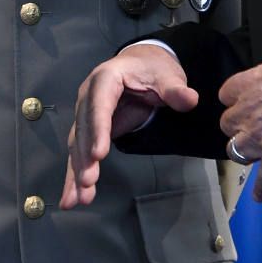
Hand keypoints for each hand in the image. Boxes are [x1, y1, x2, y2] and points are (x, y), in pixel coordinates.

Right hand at [60, 44, 198, 208]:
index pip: (99, 105)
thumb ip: (175, 89)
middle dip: (84, 158)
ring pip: (77, 145)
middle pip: (84, 129)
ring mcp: (86, 114)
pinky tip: (72, 198)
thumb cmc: (152, 69)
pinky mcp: (89, 130)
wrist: (141, 64)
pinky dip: (75, 176)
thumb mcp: (166, 75)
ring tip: (79, 198)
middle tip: (88, 183)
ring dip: (77, 172)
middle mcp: (89, 96)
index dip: (98, 130)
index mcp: (106, 78)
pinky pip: (80, 153)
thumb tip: (189, 99)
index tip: (99, 155)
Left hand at [219, 37, 261, 201]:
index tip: (245, 101)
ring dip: (245, 150)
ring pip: (236, 150)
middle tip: (253, 125)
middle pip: (227, 124)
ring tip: (256, 152)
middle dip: (239, 125)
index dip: (236, 99)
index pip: (226, 95)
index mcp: (247, 84)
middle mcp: (247, 112)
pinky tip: (260, 195)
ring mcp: (259, 138)